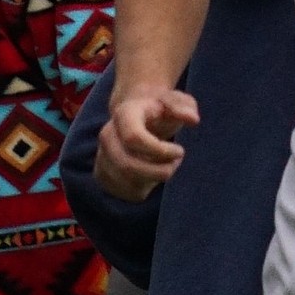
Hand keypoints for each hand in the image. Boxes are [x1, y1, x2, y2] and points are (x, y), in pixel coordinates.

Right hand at [96, 86, 199, 200]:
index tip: (180, 151)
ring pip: (128, 182)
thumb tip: (193, 119)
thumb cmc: (160, 110)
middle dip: (159, 171)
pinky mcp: (103, 175)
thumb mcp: (176, 101)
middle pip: (127, 166)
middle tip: (177, 162)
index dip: (160, 150)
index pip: (133, 138)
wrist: (137, 118)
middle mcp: (107, 136)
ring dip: (155, 179)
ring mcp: (102, 157)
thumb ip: (184, 107)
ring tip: (167, 166)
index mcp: (124, 115)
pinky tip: (154, 175)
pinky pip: (127, 192)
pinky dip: (147, 188)